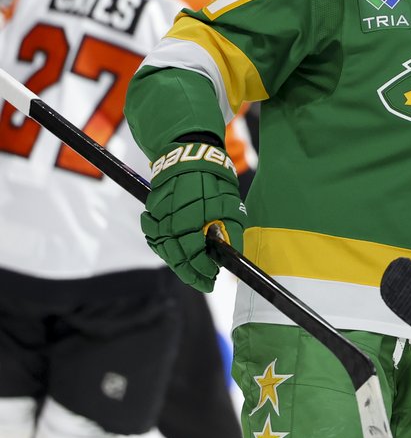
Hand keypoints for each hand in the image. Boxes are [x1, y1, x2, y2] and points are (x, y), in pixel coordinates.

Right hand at [141, 140, 245, 292]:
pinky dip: (164, 247)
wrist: (189, 155)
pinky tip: (175, 253)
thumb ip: (231, 232)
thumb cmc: (214, 180)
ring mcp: (157, 217)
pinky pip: (154, 236)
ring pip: (163, 249)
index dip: (202, 271)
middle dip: (191, 273)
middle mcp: (170, 222)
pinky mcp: (150, 212)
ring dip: (177, 263)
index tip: (212, 279)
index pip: (193, 256)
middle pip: (176, 257)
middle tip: (205, 282)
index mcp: (191, 220)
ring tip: (193, 271)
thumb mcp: (230, 204)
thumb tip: (232, 256)